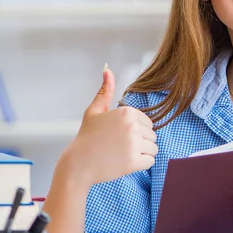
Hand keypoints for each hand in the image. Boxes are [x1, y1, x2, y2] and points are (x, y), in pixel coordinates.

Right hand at [57, 66, 157, 187]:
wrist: (78, 164)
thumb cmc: (87, 137)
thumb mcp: (95, 111)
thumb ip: (105, 91)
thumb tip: (107, 69)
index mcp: (126, 112)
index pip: (148, 122)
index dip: (136, 130)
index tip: (119, 135)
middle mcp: (132, 126)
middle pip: (152, 135)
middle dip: (140, 142)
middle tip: (119, 146)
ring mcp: (133, 144)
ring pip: (153, 148)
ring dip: (141, 153)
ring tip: (122, 154)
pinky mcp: (134, 162)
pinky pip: (150, 161)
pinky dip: (141, 164)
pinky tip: (125, 162)